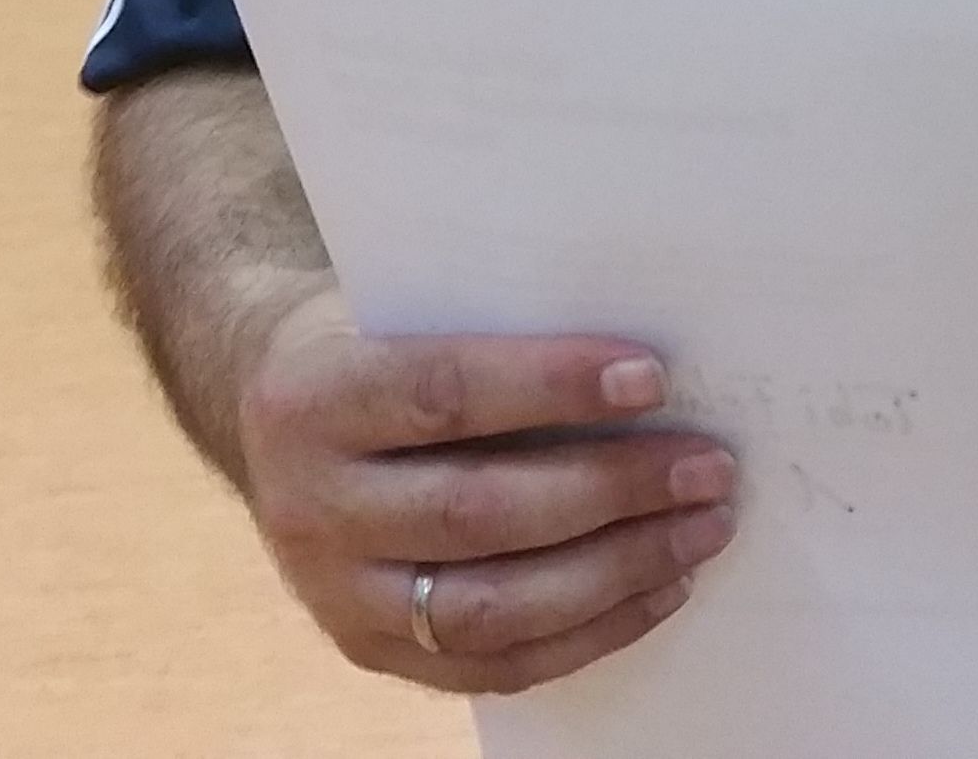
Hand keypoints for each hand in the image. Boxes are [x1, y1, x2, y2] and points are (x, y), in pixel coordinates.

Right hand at [225, 290, 739, 696]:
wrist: (270, 417)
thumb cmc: (371, 344)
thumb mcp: (401, 311)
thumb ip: (491, 334)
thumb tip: (642, 372)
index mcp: (311, 400)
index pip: (441, 397)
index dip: (550, 388)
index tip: (652, 379)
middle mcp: (311, 506)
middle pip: (476, 512)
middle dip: (610, 491)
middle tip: (707, 468)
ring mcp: (336, 594)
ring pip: (491, 607)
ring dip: (616, 572)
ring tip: (700, 531)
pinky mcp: (371, 651)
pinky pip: (494, 666)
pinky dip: (590, 633)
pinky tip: (658, 589)